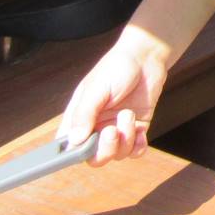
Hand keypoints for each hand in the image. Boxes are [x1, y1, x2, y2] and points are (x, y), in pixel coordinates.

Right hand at [56, 31, 169, 165]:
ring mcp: (117, 129)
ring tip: (129, 114)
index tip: (84, 150)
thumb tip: (74, 140)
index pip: (69, 146)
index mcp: (79, 118)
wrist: (146, 58)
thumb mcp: (96, 88)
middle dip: (104, 150)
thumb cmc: (116, 68)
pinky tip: (141, 131)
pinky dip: (138, 147)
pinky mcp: (138, 129)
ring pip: (117, 154)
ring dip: (125, 140)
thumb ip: (85, 114)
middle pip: (94, 157)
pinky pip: (136, 151)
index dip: (72, 154)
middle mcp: (97, 127)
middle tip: (112, 130)